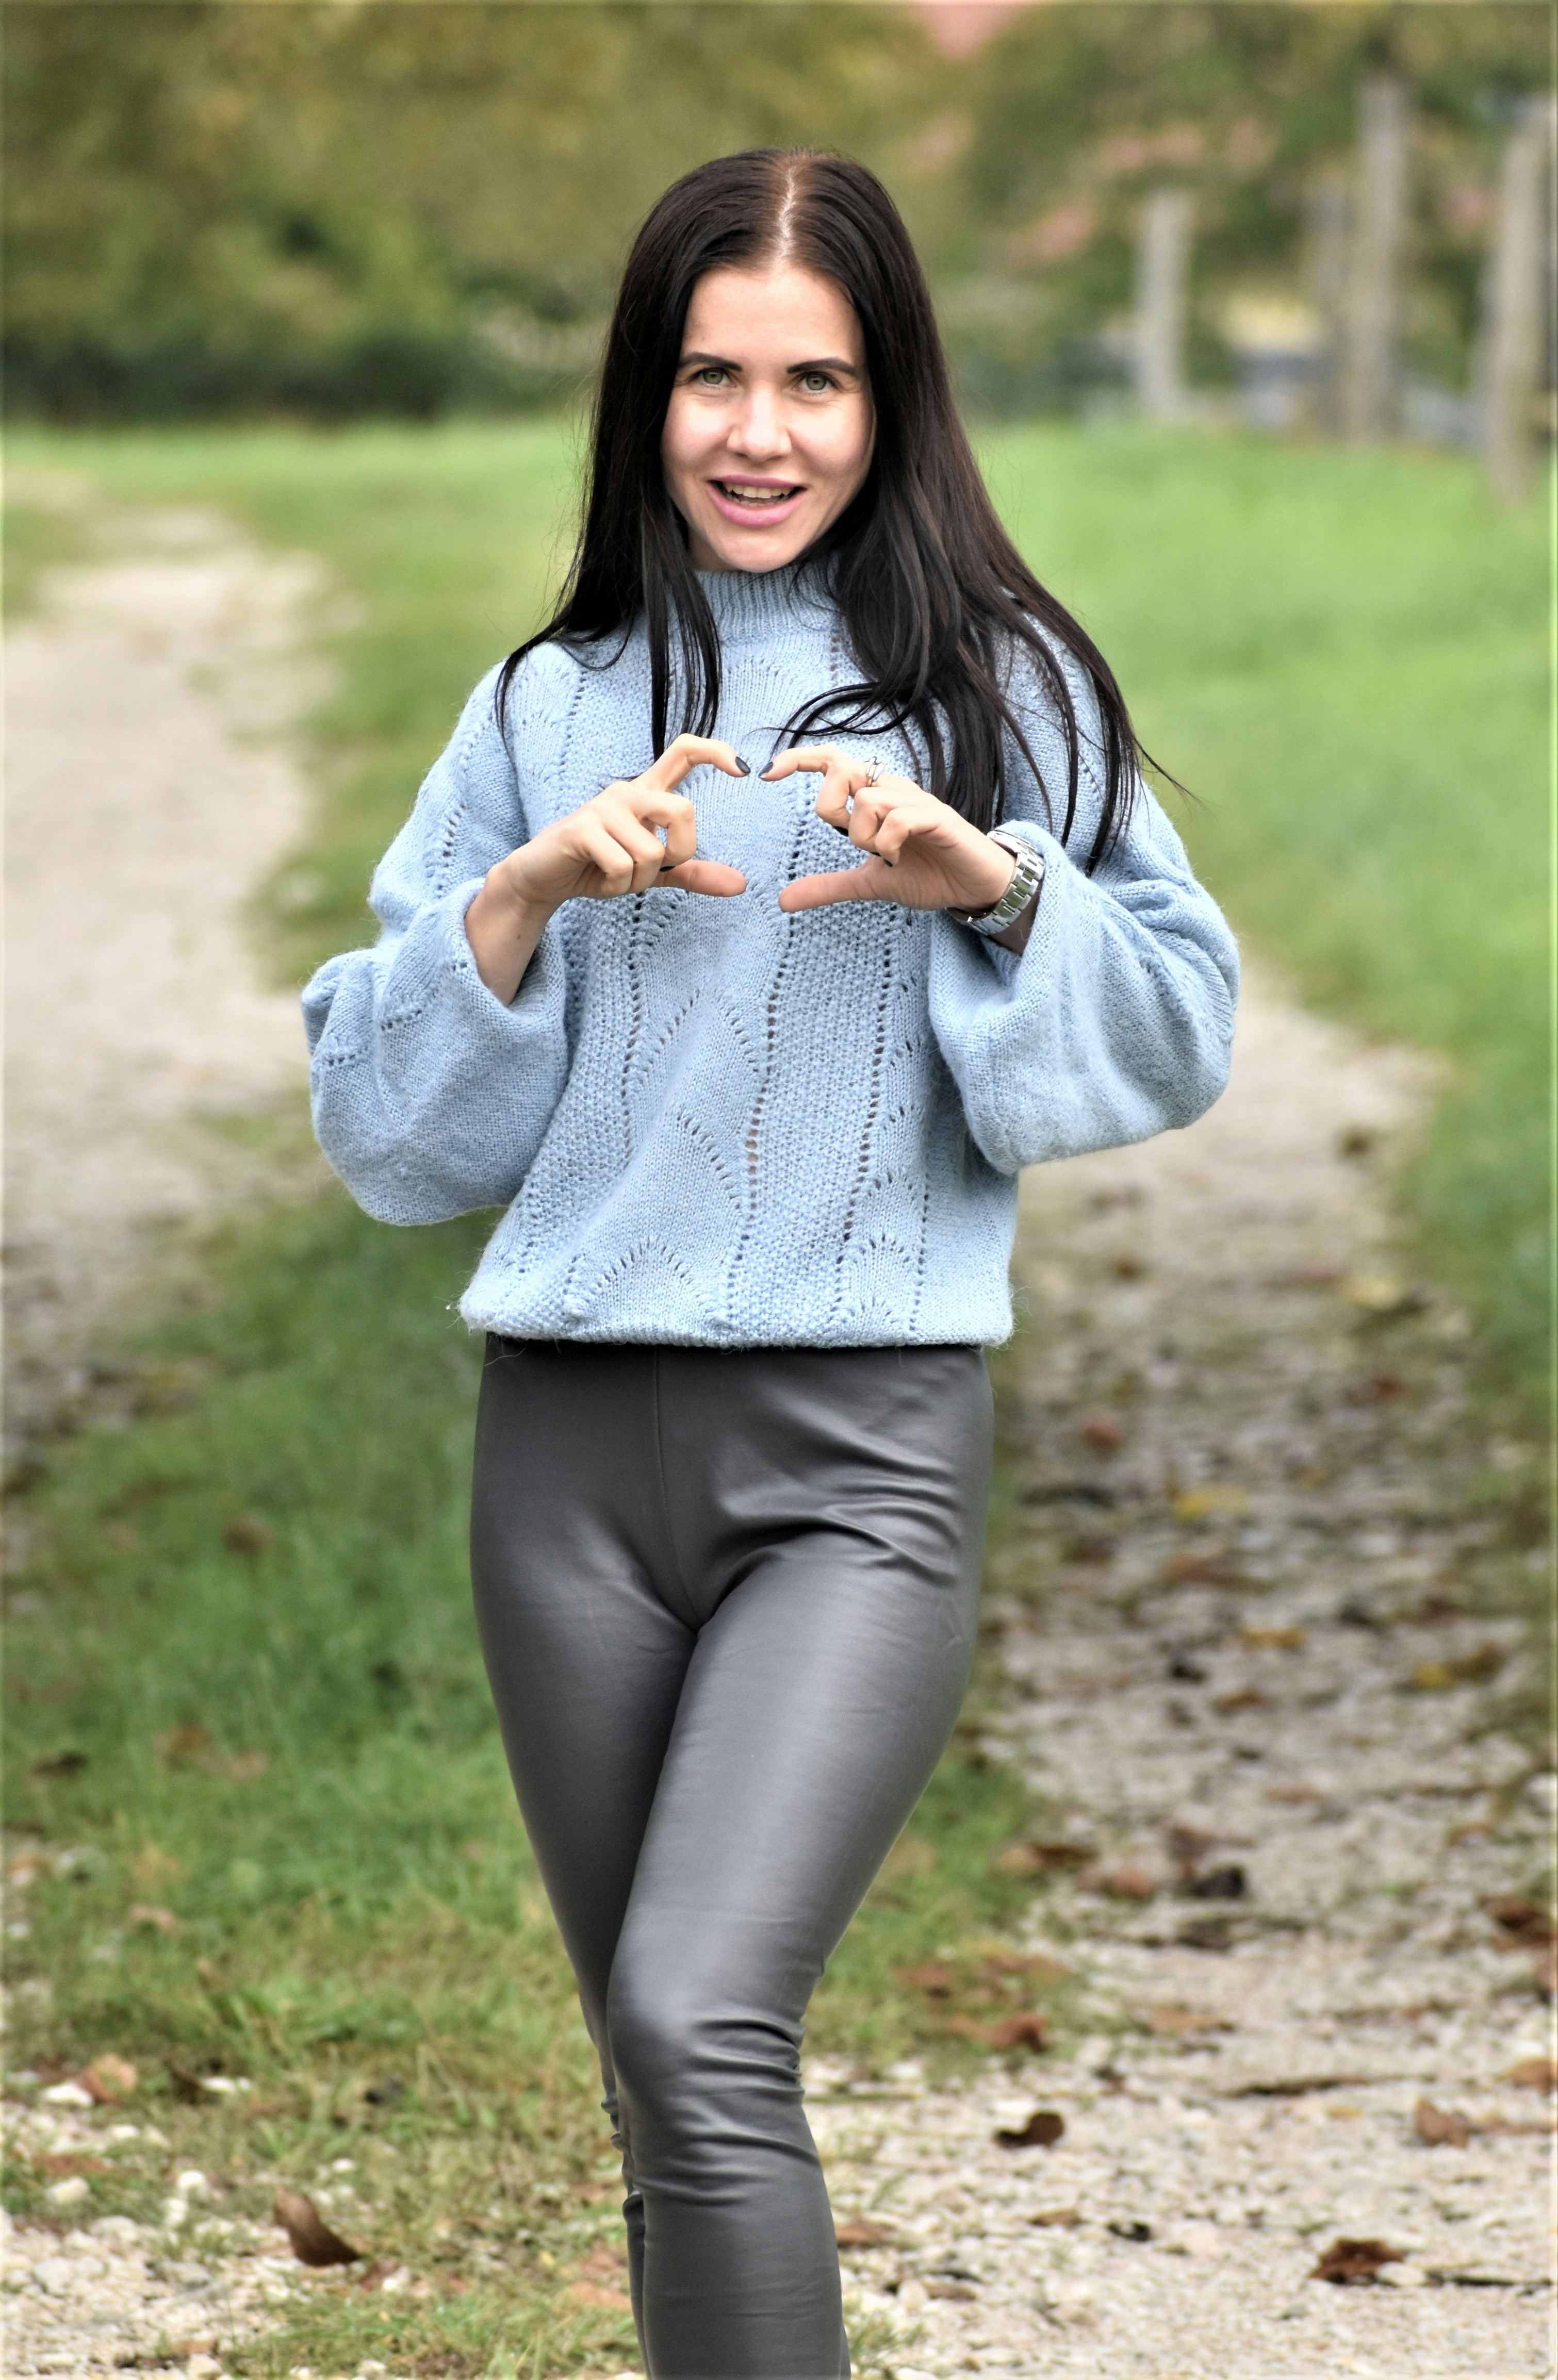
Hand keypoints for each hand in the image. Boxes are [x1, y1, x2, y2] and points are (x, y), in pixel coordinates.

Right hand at [467, 735, 747, 1000]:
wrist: (544, 878)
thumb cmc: (598, 867)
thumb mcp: (651, 872)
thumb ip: (692, 873)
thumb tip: (741, 885)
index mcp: (647, 794)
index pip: (684, 752)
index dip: (716, 752)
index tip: (743, 769)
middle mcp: (627, 791)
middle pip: (683, 810)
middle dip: (679, 852)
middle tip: (654, 869)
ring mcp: (604, 806)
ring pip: (652, 851)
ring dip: (638, 880)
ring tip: (615, 876)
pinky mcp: (582, 827)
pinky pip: (622, 865)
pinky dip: (617, 886)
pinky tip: (600, 879)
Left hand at [766, 747, 1015, 916]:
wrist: (972, 887)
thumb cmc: (927, 874)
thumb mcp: (868, 884)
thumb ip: (829, 887)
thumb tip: (784, 900)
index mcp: (874, 797)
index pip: (831, 762)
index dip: (798, 759)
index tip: (766, 775)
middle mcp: (892, 789)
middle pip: (840, 769)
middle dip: (830, 806)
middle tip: (850, 840)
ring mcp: (914, 801)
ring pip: (866, 798)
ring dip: (865, 836)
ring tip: (886, 857)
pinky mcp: (936, 816)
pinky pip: (897, 818)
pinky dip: (889, 843)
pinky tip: (898, 859)